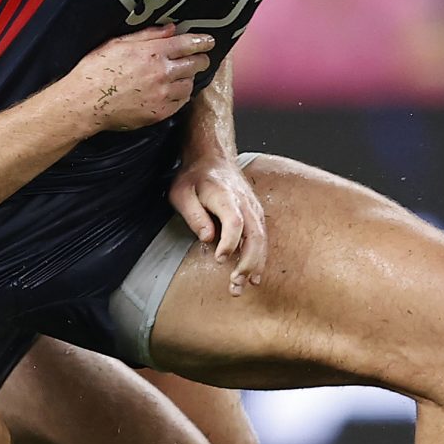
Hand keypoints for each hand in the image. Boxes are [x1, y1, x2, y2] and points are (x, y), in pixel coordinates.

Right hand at [62, 28, 213, 132]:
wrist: (84, 102)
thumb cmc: (95, 70)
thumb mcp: (117, 43)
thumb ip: (148, 35)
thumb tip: (171, 29)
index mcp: (152, 52)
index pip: (188, 44)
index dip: (203, 41)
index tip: (208, 41)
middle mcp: (162, 72)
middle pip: (196, 64)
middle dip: (201, 59)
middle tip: (199, 59)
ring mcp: (163, 94)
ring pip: (190, 84)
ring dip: (188, 79)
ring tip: (179, 77)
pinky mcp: (160, 113)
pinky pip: (180, 102)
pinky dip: (179, 96)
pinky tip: (170, 93)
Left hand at [170, 155, 266, 295]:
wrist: (212, 158)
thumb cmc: (193, 177)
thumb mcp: (181, 193)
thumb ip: (194, 215)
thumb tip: (208, 238)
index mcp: (225, 195)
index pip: (235, 221)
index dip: (230, 242)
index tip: (219, 259)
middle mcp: (245, 203)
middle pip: (254, 235)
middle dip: (247, 262)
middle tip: (235, 283)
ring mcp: (253, 209)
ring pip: (262, 240)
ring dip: (255, 265)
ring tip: (243, 286)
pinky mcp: (255, 215)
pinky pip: (262, 239)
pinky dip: (259, 258)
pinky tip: (253, 276)